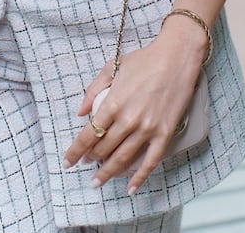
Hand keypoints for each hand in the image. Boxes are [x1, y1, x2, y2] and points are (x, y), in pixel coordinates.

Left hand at [62, 23, 205, 193]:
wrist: (176, 57)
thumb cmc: (144, 59)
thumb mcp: (113, 66)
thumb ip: (93, 89)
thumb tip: (81, 112)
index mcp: (113, 102)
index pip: (88, 134)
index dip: (75, 151)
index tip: (68, 161)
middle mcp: (128, 119)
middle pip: (104, 149)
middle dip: (91, 160)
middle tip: (86, 164)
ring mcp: (147, 128)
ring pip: (123, 159)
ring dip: (107, 173)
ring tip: (98, 181)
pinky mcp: (164, 133)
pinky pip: (150, 161)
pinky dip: (139, 177)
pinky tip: (130, 188)